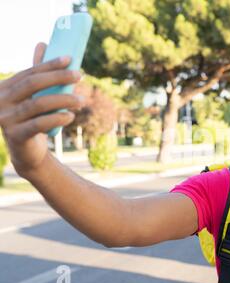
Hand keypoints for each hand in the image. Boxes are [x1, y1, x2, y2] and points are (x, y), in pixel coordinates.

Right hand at [0, 42, 82, 177]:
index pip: (30, 72)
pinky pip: (39, 124)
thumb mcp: (33, 96)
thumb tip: (42, 43)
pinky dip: (57, 118)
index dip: (50, 64)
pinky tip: (70, 116)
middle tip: (80, 76)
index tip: (70, 59)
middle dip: (58, 77)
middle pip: (33, 84)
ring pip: (38, 104)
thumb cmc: (32, 119)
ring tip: (81, 100)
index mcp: (4, 88)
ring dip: (64, 100)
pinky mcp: (16, 135)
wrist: (27, 152)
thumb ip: (37, 74)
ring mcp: (6, 119)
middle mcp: (0, 101)